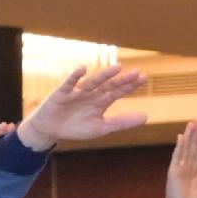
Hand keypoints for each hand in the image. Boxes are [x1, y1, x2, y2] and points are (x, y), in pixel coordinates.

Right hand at [17, 59, 146, 152]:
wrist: (51, 129)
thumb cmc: (76, 127)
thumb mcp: (101, 128)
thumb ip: (122, 122)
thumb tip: (146, 117)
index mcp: (101, 101)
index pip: (118, 91)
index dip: (130, 85)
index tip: (144, 79)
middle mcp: (92, 93)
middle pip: (109, 85)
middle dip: (122, 79)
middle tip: (137, 73)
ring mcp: (78, 91)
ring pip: (93, 82)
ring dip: (105, 75)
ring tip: (118, 68)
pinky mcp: (63, 92)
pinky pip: (70, 82)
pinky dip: (75, 76)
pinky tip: (83, 69)